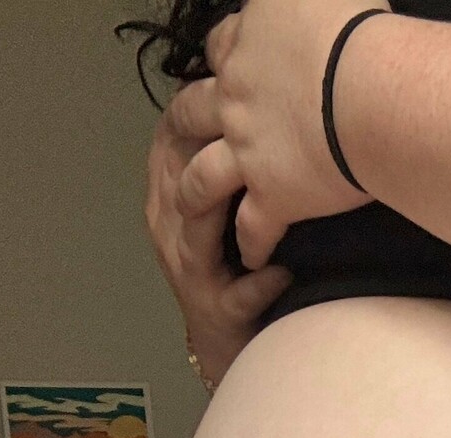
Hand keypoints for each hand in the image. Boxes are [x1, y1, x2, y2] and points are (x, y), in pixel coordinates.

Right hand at [146, 87, 294, 388]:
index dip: (199, 110)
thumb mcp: (221, 202)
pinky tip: (283, 272)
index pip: (170, 140)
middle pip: (181, 178)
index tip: (236, 84)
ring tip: (269, 194)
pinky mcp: (215, 310)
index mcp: (168, 196)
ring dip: (229, 211)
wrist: (227, 340)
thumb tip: (250, 97)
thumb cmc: (231, 261)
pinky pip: (235, 295)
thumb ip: (225, 156)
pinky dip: (259, 284)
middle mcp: (169, 230)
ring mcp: (188, 271)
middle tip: (258, 129)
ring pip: (198, 233)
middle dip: (213, 150)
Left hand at [174, 0, 389, 273]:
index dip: (221, 58)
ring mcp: (246, 151)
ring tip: (193, 209)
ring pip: (203, 178)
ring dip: (195, 195)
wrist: (367, 88)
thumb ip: (304, 1)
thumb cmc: (353, 33)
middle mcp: (235, 98)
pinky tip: (253, 257)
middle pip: (193, 112)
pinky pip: (254, 228)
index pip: (221, 47)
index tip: (224, 65)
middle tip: (184, 136)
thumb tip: (314, 2)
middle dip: (185, 125)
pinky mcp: (272, 196)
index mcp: (248, 45)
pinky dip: (252, 245)